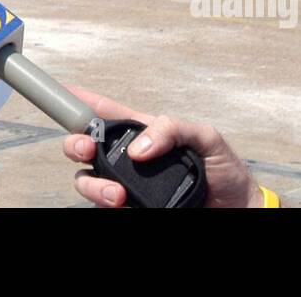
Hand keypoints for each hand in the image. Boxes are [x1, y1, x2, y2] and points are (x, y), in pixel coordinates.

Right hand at [61, 86, 262, 208]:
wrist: (237, 209)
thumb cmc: (224, 170)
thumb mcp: (206, 137)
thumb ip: (172, 129)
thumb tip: (138, 149)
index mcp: (144, 132)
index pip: (105, 112)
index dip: (81, 100)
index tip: (64, 91)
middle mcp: (129, 159)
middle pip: (84, 146)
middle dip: (74, 144)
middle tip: (87, 151)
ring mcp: (127, 185)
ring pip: (86, 180)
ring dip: (92, 184)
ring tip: (116, 194)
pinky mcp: (130, 208)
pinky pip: (103, 206)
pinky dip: (104, 203)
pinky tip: (121, 203)